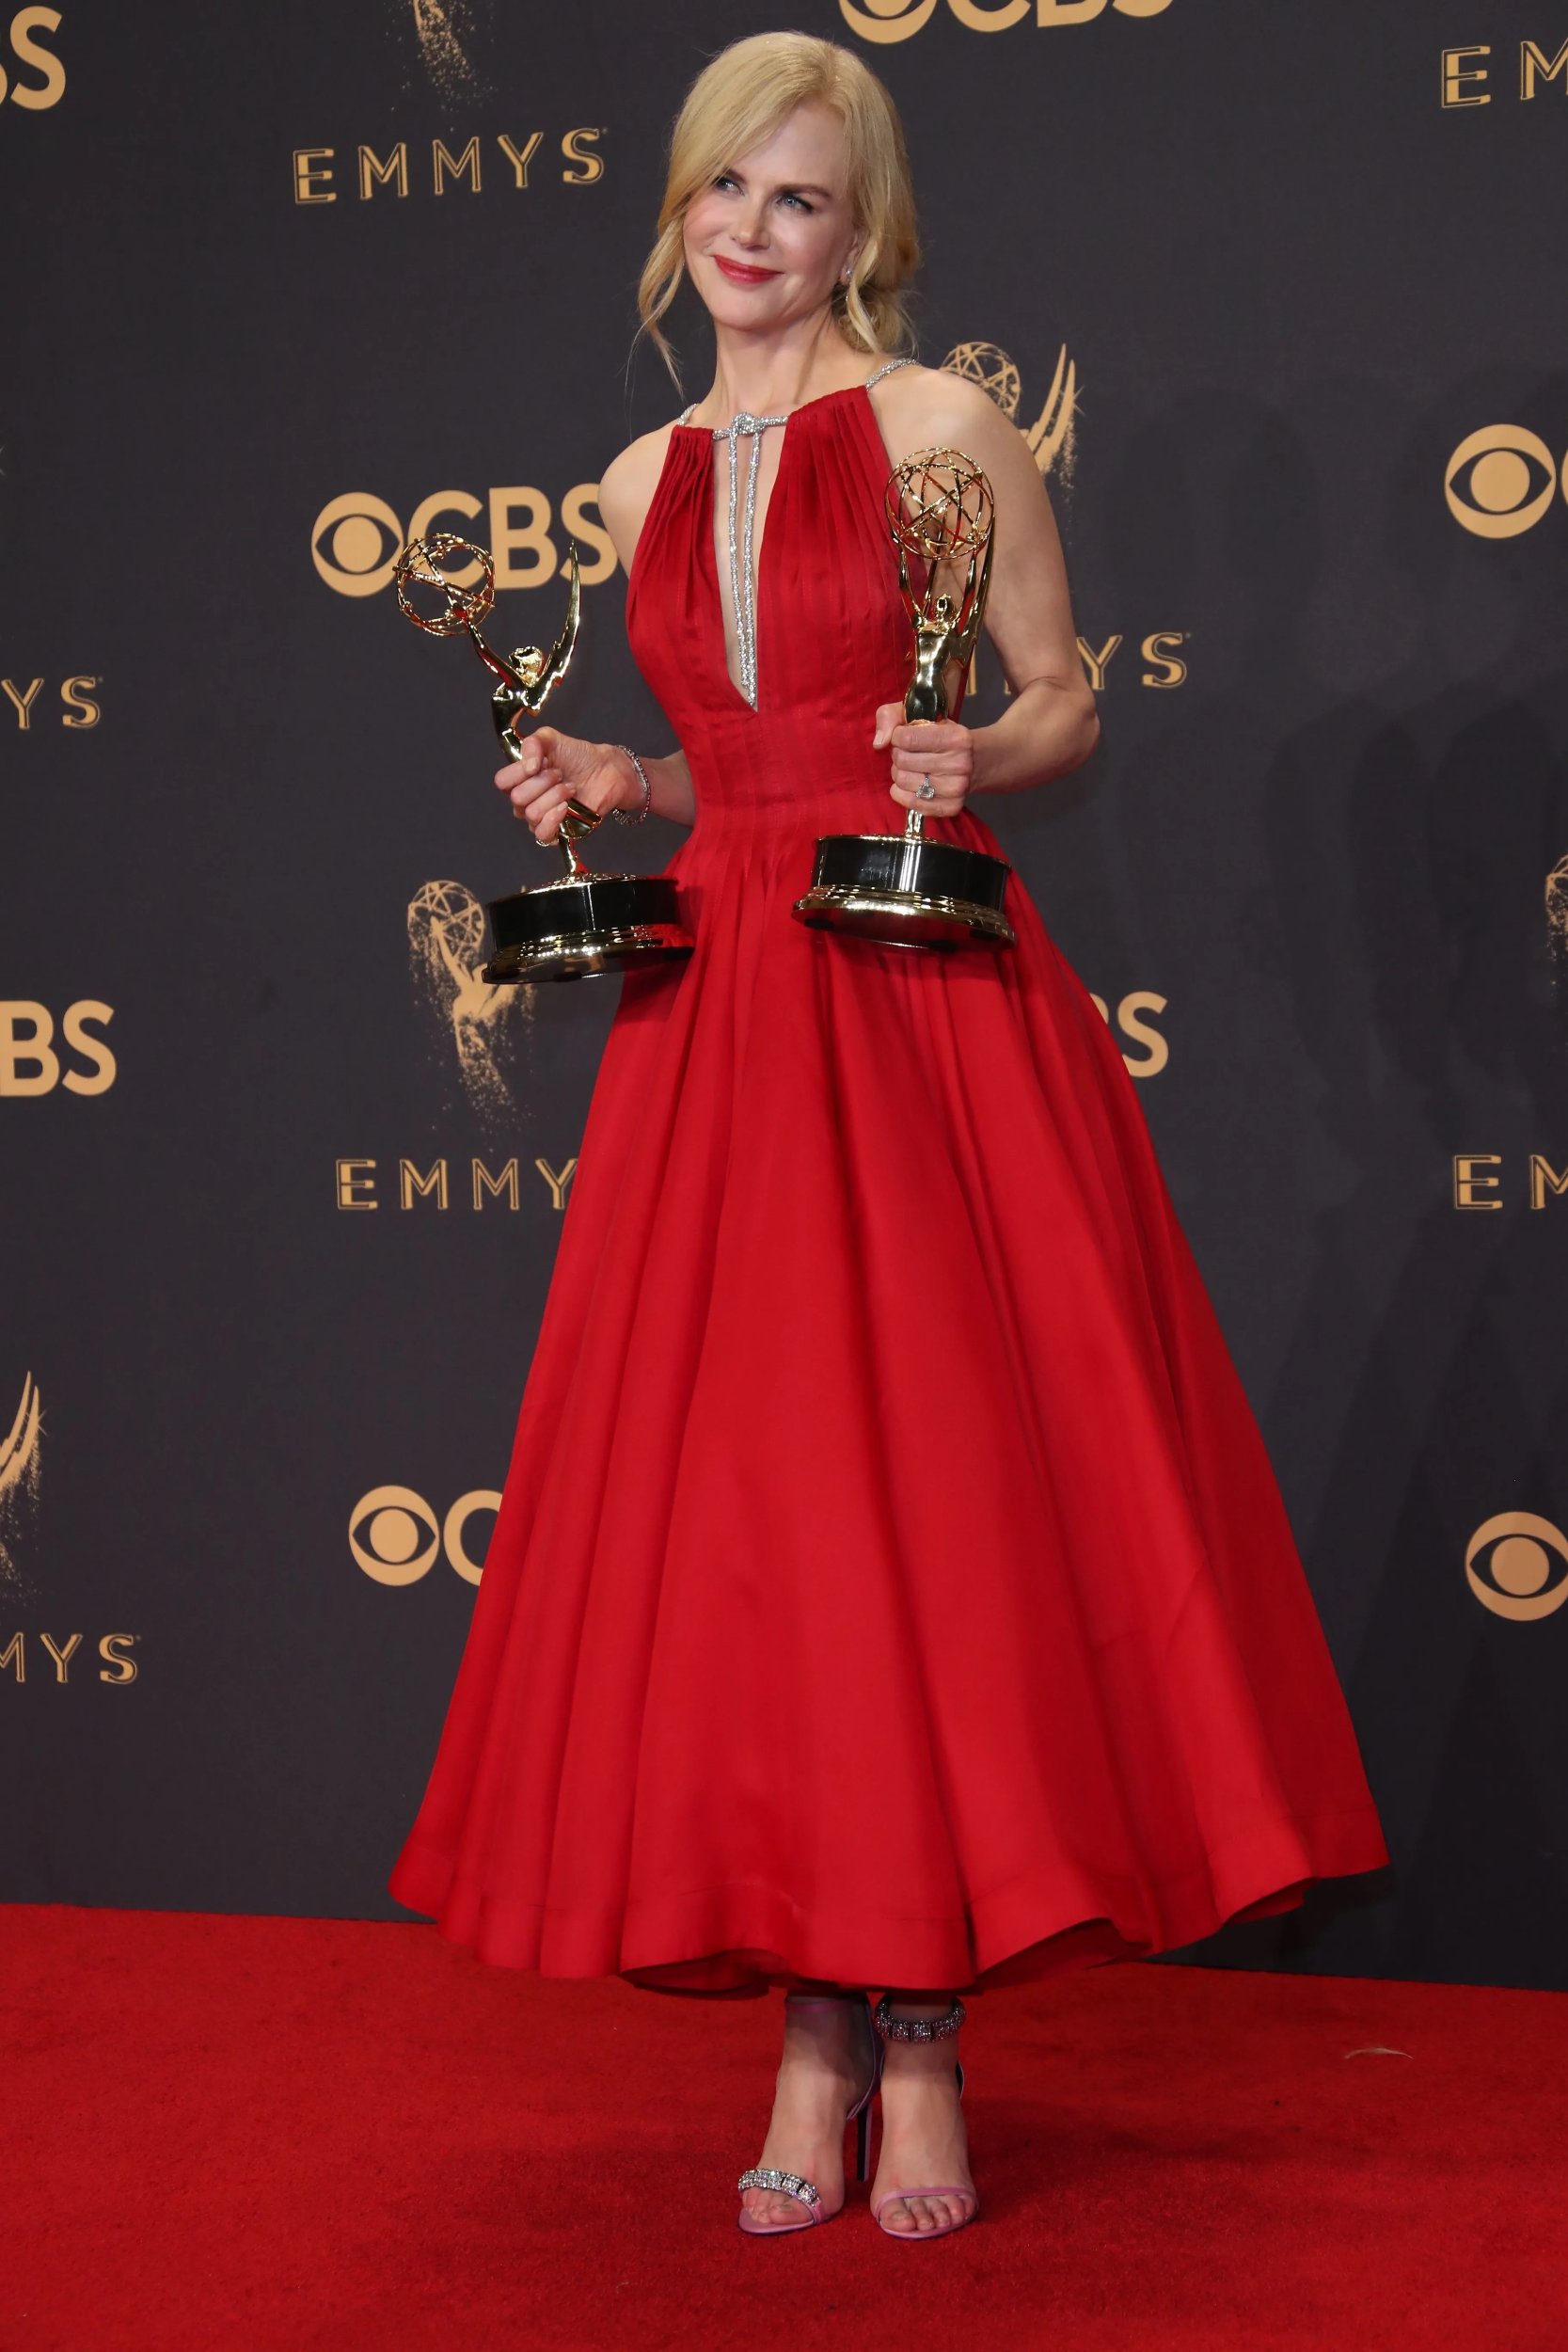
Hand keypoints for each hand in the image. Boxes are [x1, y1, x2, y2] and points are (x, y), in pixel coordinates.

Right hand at [494, 730, 639, 842]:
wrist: (605, 770)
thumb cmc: (578, 756)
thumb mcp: (551, 738)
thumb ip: (532, 743)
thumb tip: (527, 766)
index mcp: (521, 777)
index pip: (502, 781)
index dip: (519, 772)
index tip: (539, 763)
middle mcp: (527, 799)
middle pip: (517, 798)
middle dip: (542, 782)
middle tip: (560, 774)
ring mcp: (541, 816)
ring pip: (531, 814)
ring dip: (554, 796)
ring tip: (570, 787)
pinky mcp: (557, 830)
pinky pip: (542, 834)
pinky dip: (552, 819)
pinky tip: (565, 807)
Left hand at [872, 705, 974, 819]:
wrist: (977, 760)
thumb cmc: (943, 735)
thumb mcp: (921, 714)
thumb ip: (891, 716)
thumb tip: (879, 743)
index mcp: (956, 738)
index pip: (907, 739)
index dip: (896, 737)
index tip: (902, 736)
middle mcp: (960, 764)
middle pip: (903, 761)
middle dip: (898, 755)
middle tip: (906, 753)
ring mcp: (957, 788)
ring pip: (904, 782)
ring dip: (899, 773)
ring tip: (909, 767)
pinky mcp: (951, 807)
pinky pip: (911, 803)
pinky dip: (902, 793)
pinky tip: (909, 784)